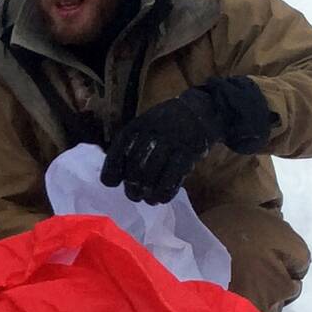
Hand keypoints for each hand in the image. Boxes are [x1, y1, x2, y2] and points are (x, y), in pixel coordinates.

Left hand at [100, 77, 270, 204]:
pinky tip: (161, 198)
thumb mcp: (146, 125)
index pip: (119, 149)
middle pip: (136, 166)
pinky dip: (165, 191)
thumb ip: (131, 145)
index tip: (110, 184)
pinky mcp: (189, 152)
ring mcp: (172, 142)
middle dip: (132, 186)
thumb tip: (115, 174)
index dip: (112, 169)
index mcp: (138, 125)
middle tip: (133, 196)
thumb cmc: (167, 123)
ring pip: (153, 173)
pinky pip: (174, 177)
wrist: (201, 112)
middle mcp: (153, 133)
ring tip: (147, 199)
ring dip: (147, 192)